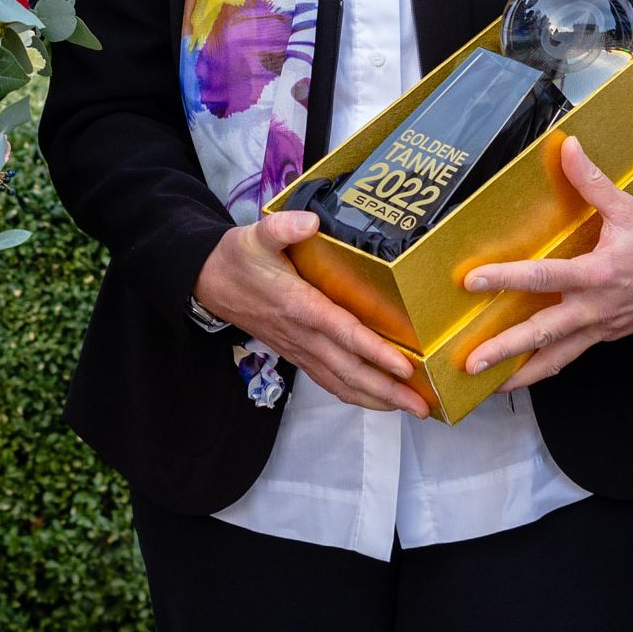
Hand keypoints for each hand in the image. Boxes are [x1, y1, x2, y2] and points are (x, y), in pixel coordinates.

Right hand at [194, 210, 429, 415]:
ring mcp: (300, 349)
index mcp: (298, 305)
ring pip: (341, 383)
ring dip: (377, 399)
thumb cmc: (238, 258)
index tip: (404, 366)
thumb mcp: (256, 235)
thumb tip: (311, 222)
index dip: (374, 352)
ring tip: (412, 409)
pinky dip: (356, 395)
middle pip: (349, 370)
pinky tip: (379, 400)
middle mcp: (302, 335)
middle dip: (388, 390)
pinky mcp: (298, 354)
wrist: (208, 282)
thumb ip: (282, 227)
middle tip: (424, 405)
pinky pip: (330, 382)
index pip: (342, 333)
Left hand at [459, 138, 632, 385]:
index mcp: (599, 274)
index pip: (545, 278)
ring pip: (555, 358)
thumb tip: (567, 146)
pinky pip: (568, 357)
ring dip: (519, 374)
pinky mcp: (603, 337)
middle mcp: (595, 308)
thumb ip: (592, 182)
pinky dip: (542, 368)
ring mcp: (599, 328)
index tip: (472, 282)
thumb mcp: (629, 209)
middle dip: (505, 349)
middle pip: (544, 334)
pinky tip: (516, 376)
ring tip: (483, 385)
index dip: (507, 279)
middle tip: (470, 362)